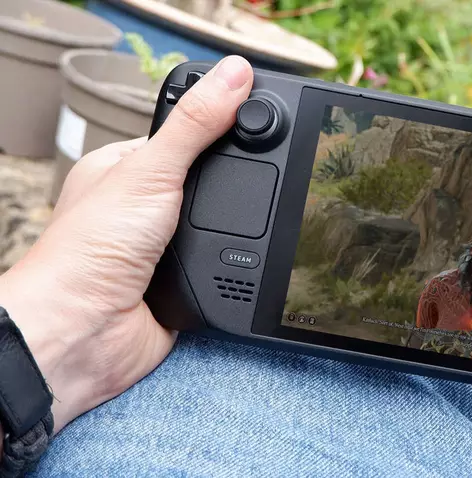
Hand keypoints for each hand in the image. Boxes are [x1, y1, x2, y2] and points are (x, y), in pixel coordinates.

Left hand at [0, 56, 253, 433]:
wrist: (86, 334)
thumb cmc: (89, 253)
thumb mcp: (150, 171)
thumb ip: (195, 125)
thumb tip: (234, 74)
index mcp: (125, 168)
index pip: (183, 135)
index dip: (217, 126)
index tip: (257, 116)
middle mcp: (144, 207)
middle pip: (208, 181)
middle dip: (232, 184)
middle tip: (263, 174)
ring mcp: (165, 246)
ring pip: (221, 225)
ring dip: (235, 230)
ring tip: (250, 220)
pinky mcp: (186, 281)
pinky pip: (225, 264)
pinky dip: (235, 264)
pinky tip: (241, 257)